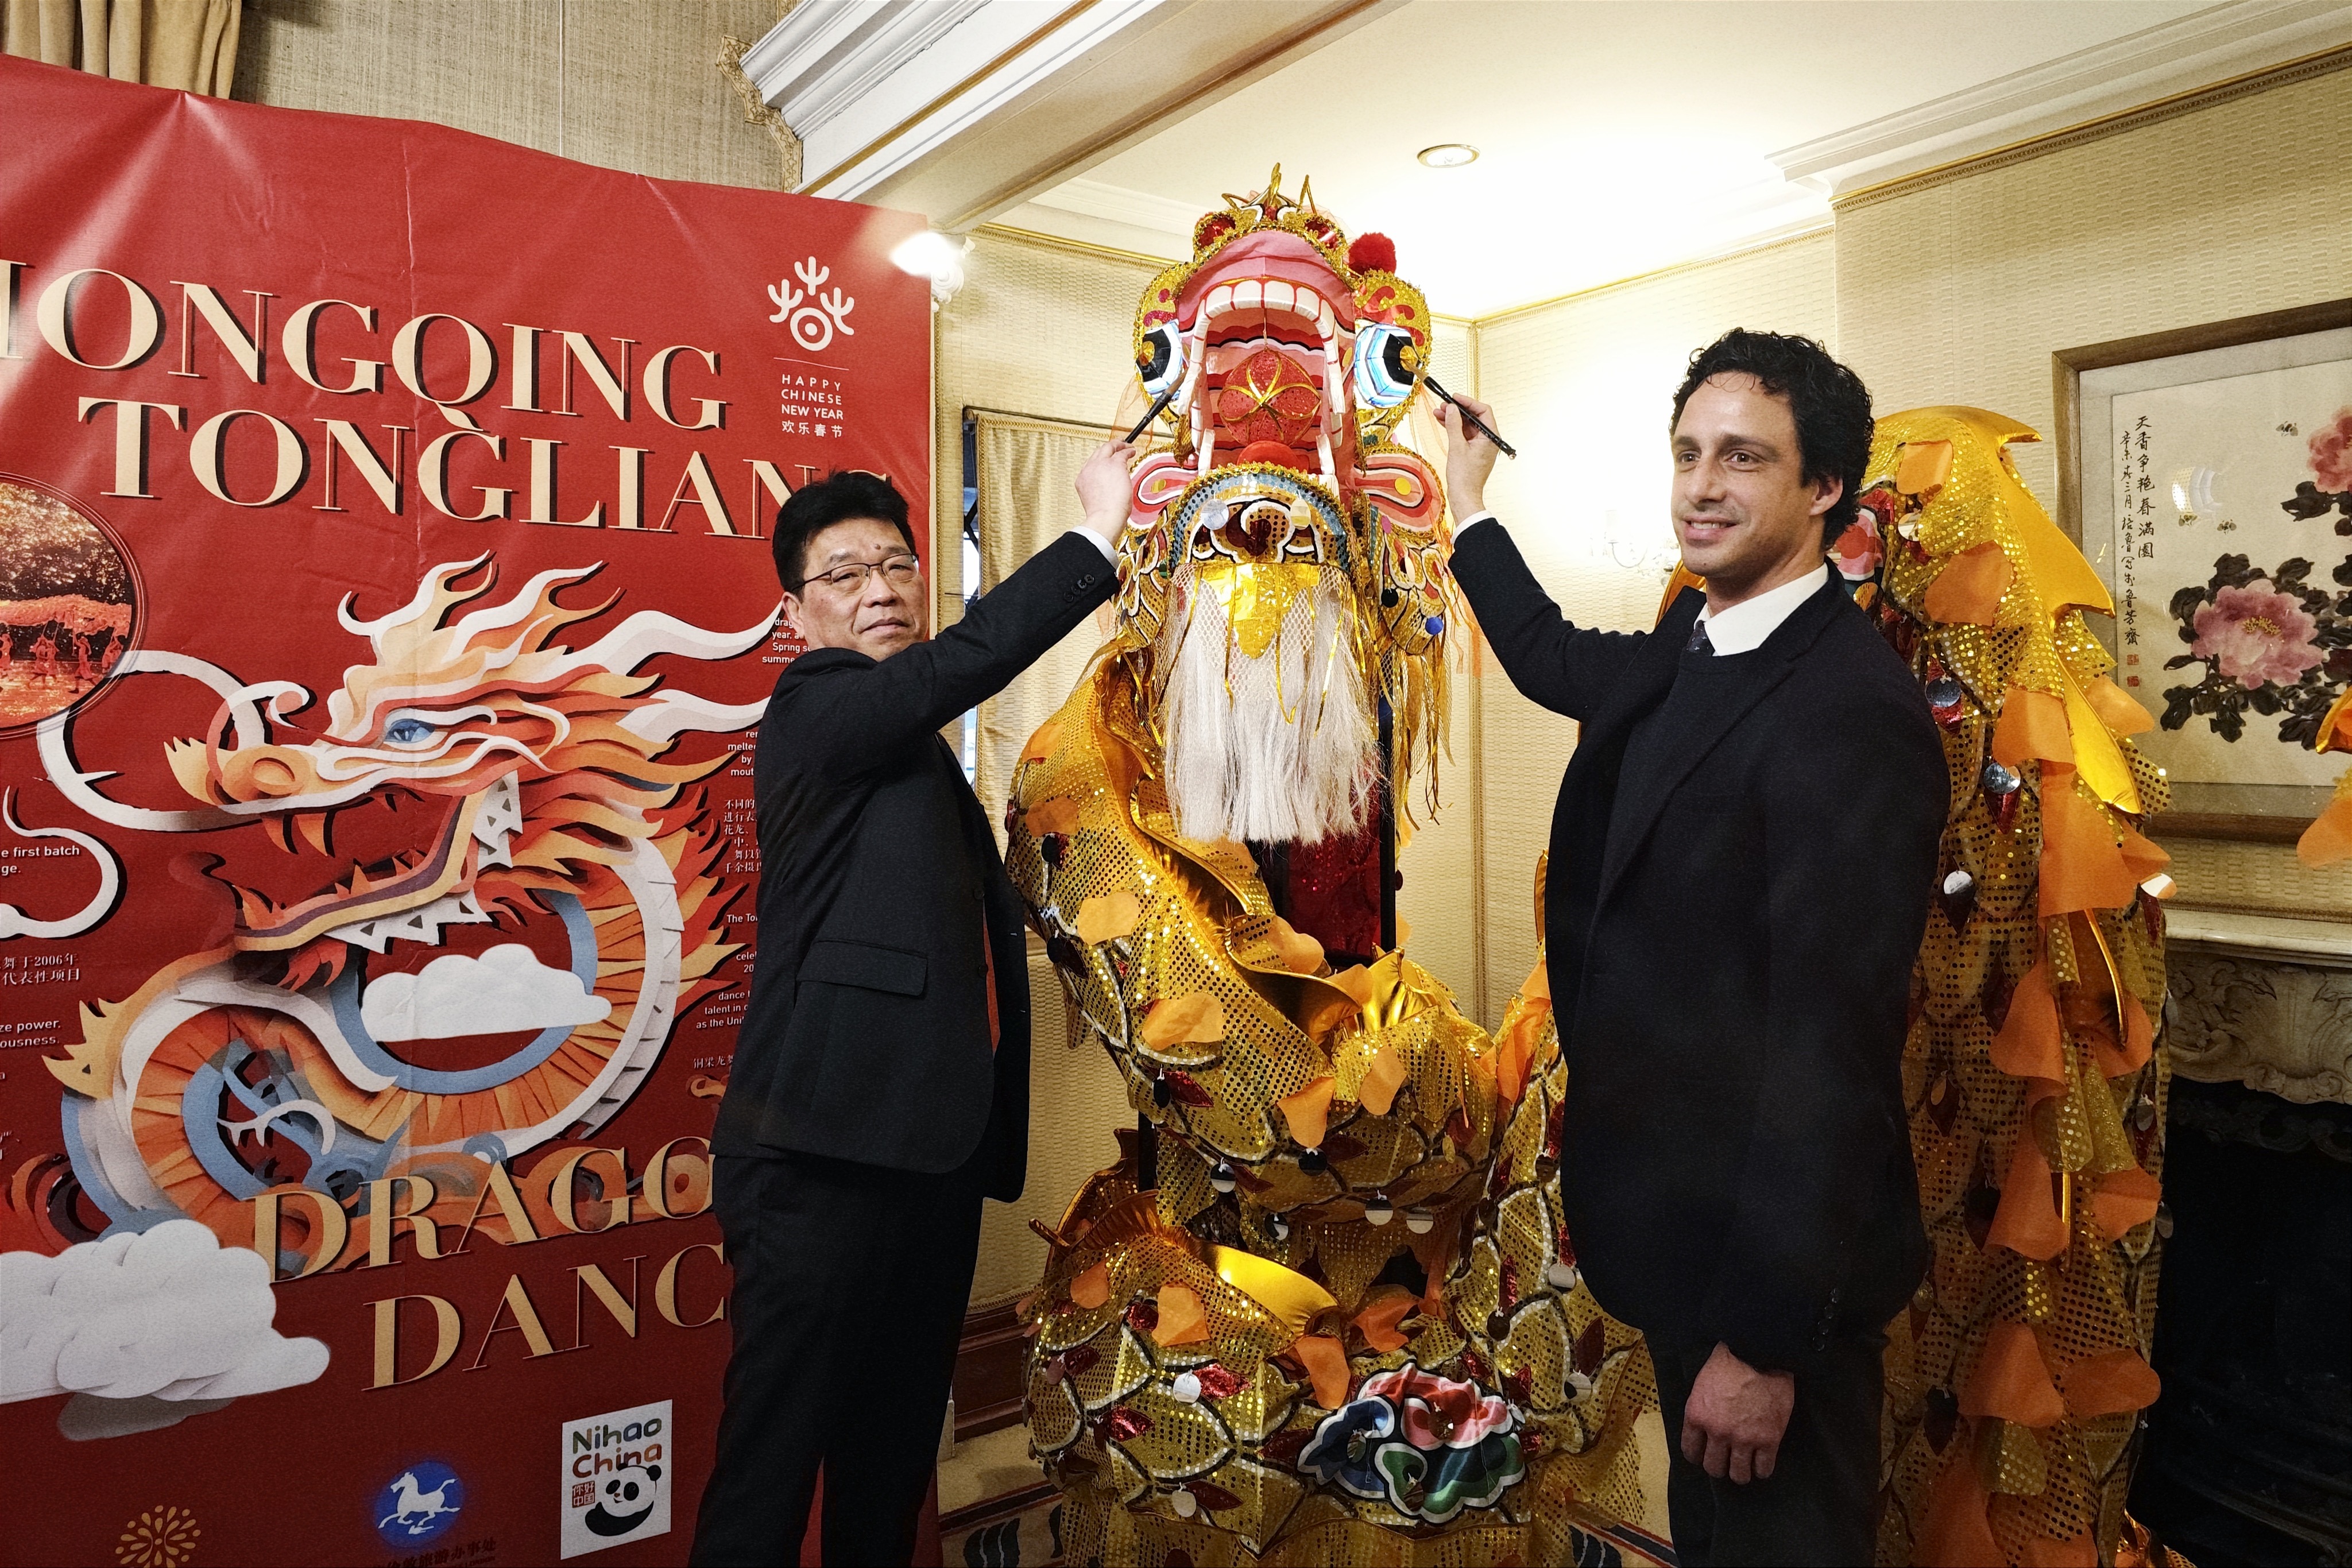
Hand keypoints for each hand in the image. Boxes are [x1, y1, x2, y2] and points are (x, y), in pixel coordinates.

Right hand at [1075, 438, 1137, 543]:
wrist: (1105, 517)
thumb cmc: (1103, 515)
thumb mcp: (1094, 500)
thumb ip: (1098, 490)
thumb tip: (1109, 489)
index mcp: (1082, 480)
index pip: (1090, 465)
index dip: (1099, 461)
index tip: (1106, 461)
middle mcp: (1089, 470)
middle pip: (1097, 452)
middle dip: (1107, 448)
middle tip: (1116, 446)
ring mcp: (1101, 465)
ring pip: (1108, 448)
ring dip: (1117, 445)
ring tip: (1125, 446)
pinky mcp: (1115, 464)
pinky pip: (1122, 453)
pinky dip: (1127, 450)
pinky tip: (1132, 451)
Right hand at [1436, 396, 1502, 517]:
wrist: (1464, 497)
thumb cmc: (1464, 477)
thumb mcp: (1457, 447)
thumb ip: (1454, 425)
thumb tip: (1451, 408)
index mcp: (1491, 437)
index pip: (1483, 411)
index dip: (1468, 402)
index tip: (1454, 398)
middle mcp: (1489, 440)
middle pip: (1475, 417)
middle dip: (1458, 410)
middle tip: (1443, 405)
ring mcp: (1481, 446)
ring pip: (1468, 425)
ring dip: (1454, 418)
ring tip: (1438, 412)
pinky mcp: (1473, 451)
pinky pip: (1465, 435)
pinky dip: (1454, 428)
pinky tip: (1443, 422)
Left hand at [1680, 1342, 1794, 1483]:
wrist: (1760, 1354)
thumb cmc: (1729, 1363)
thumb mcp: (1702, 1385)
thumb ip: (1701, 1410)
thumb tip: (1702, 1428)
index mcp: (1697, 1416)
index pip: (1690, 1451)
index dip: (1697, 1456)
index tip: (1703, 1456)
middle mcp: (1718, 1432)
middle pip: (1714, 1467)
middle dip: (1718, 1467)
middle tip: (1725, 1462)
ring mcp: (1744, 1439)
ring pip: (1738, 1474)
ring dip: (1740, 1473)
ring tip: (1744, 1468)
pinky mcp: (1769, 1440)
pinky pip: (1763, 1469)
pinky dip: (1762, 1470)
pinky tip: (1762, 1465)